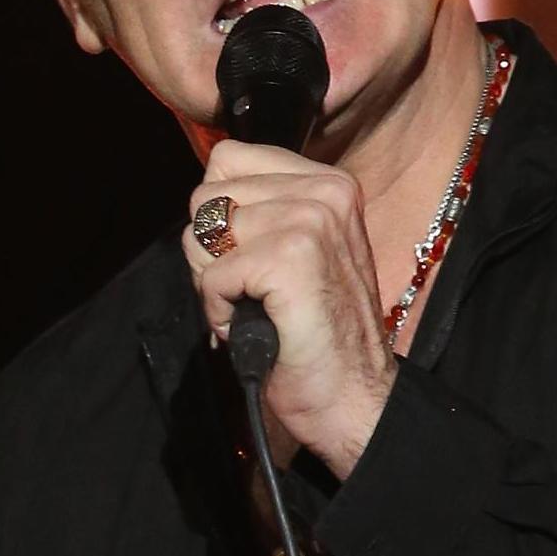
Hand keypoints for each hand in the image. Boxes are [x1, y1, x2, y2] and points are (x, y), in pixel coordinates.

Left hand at [184, 140, 397, 477]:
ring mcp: (310, 221)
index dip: (220, 215)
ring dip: (215, 283)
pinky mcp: (291, 259)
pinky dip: (221, 312)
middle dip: (212, 252)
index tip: (252, 256)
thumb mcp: (299, 247)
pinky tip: (257, 327)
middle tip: (253, 290)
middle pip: (206, 197)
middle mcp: (323, 191)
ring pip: (202, 235)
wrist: (354, 396)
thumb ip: (262, 210)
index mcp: (327, 182)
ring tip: (257, 308)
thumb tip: (205, 194)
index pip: (226, 159)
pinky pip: (212, 276)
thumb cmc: (315, 330)